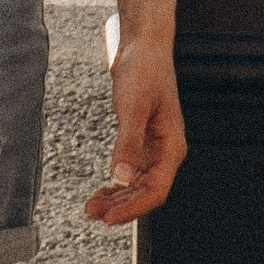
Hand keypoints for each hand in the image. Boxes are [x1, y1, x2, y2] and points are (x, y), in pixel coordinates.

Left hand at [86, 32, 186, 225]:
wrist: (143, 45)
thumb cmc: (143, 71)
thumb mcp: (132, 107)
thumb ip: (128, 144)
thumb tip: (122, 179)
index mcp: (172, 146)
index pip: (156, 190)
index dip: (133, 208)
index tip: (108, 218)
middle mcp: (166, 150)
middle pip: (146, 192)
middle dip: (120, 206)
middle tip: (92, 214)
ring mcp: (155, 146)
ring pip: (138, 184)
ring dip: (117, 197)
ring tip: (92, 207)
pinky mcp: (143, 139)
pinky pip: (132, 170)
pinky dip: (118, 182)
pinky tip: (103, 189)